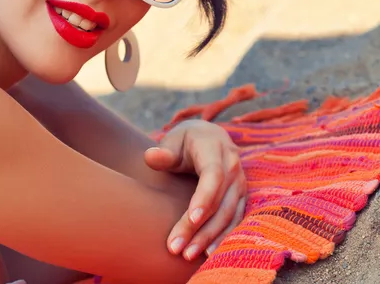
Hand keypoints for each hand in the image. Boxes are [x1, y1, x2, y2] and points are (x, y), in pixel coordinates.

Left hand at [144, 120, 246, 260]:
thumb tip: (150, 156)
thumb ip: (162, 152)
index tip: (191, 219)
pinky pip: (235, 219)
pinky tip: (208, 252)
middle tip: (178, 248)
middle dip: (200, 228)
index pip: (213, 176)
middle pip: (220, 201)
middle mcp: (232, 165)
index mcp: (214, 148)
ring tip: (188, 254)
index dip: (204, 198)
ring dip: (210, 237)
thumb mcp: (172, 141)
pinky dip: (223, 236)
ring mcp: (239, 181)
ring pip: (229, 214)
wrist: (207, 136)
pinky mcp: (241, 195)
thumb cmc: (184, 140)